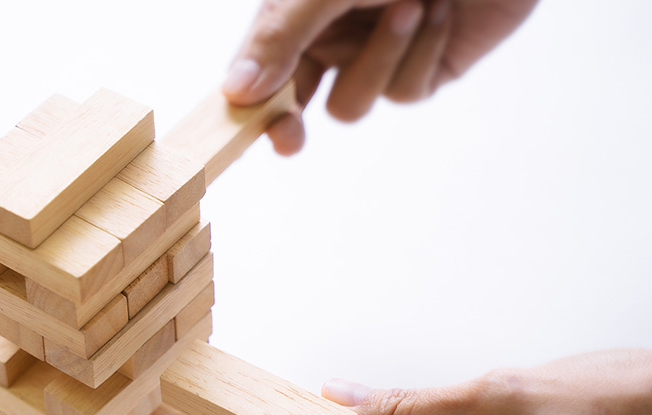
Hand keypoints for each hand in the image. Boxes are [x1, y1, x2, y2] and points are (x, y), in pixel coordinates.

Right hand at [223, 0, 538, 154]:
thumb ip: (280, 35)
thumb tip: (236, 91)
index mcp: (298, 12)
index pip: (258, 66)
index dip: (247, 101)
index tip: (239, 127)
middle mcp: (332, 36)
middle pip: (294, 100)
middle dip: (290, 120)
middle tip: (288, 138)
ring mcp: (376, 56)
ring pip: (351, 103)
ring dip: (381, 60)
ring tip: (411, 5)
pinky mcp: (424, 70)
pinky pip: (404, 92)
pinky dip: (421, 54)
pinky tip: (441, 13)